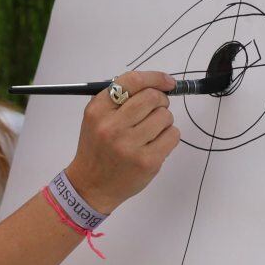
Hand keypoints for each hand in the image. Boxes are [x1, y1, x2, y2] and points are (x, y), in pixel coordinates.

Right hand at [64, 70, 181, 212]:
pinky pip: (173, 135)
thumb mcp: (96, 118)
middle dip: (161, 101)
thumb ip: (120, 99)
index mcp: (98, 110)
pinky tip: (155, 143)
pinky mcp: (147, 161)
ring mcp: (130, 145)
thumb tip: (158, 85)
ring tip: (151, 131)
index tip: (167, 83)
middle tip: (156, 110)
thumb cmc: (97, 148)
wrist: (90, 185)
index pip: (132, 81)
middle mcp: (112, 126)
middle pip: (152, 97)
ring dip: (164, 120)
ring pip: (165, 116)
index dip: (155, 78)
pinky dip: (169, 136)